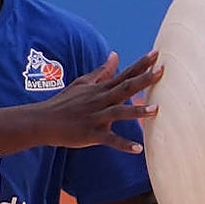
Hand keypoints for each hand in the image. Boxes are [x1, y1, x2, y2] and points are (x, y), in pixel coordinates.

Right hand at [34, 51, 162, 152]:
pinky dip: (123, 144)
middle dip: (144, 79)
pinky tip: (138, 149)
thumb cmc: (64, 103)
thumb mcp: (83, 83)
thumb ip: (102, 71)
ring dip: (138, 111)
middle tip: (162, 70)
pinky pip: (109, 140)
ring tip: (157, 109)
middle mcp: (100, 100)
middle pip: (125, 87)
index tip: (157, 54)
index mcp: (101, 89)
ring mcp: (96, 117)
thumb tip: (115, 55)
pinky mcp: (91, 134)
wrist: (42, 121)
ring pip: (119, 112)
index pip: (124, 74)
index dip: (141, 64)